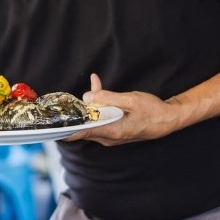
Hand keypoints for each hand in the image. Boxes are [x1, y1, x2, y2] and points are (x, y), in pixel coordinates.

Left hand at [66, 74, 181, 145]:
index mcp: (110, 131)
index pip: (80, 134)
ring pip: (91, 119)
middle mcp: (108, 136)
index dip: (64, 130)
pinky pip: (100, 117)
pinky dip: (98, 104)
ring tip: (90, 84)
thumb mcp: (131, 101)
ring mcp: (111, 134)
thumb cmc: (153, 111)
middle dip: (73, 113)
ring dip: (88, 104)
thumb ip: (108, 98)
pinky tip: (97, 85)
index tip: (50, 126)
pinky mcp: (114, 128)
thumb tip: (87, 98)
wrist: (169, 119)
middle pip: (83, 126)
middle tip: (61, 100)